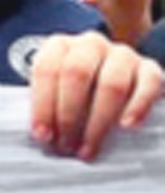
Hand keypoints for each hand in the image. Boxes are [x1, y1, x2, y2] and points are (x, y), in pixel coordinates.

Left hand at [29, 31, 163, 160]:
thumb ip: (47, 104)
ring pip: (111, 84)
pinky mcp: (149, 69)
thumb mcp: (54, 90)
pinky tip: (126, 126)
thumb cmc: (76, 89)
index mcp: (60, 45)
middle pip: (77, 73)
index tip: (42, 135)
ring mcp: (122, 54)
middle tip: (65, 144)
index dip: (42, 105)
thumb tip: (43, 135)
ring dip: (98, 121)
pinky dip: (137, 107)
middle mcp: (90, 45)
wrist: (113, 77)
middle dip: (68, 114)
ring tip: (89, 147)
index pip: (47, 69)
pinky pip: (147, 86)